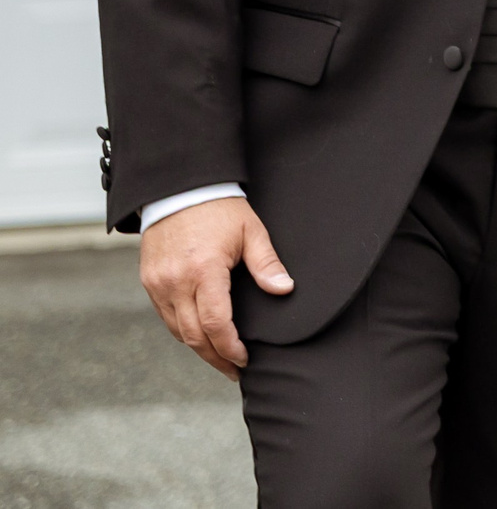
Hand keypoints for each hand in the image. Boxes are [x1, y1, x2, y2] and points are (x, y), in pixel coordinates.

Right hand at [139, 196, 293, 380]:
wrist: (178, 189)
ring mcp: (158, 284)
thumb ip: (267, 264)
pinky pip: (166, 316)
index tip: (244, 360)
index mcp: (204, 271)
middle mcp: (175, 282)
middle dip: (215, 357)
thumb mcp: (251, 231)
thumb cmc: (220, 209)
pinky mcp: (149, 282)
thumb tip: (285, 290)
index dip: (230, 347)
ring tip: (220, 358)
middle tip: (234, 370)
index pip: (216, 323)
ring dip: (198, 348)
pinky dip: (183, 331)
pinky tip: (200, 336)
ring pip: (177, 330)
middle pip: (193, 335)